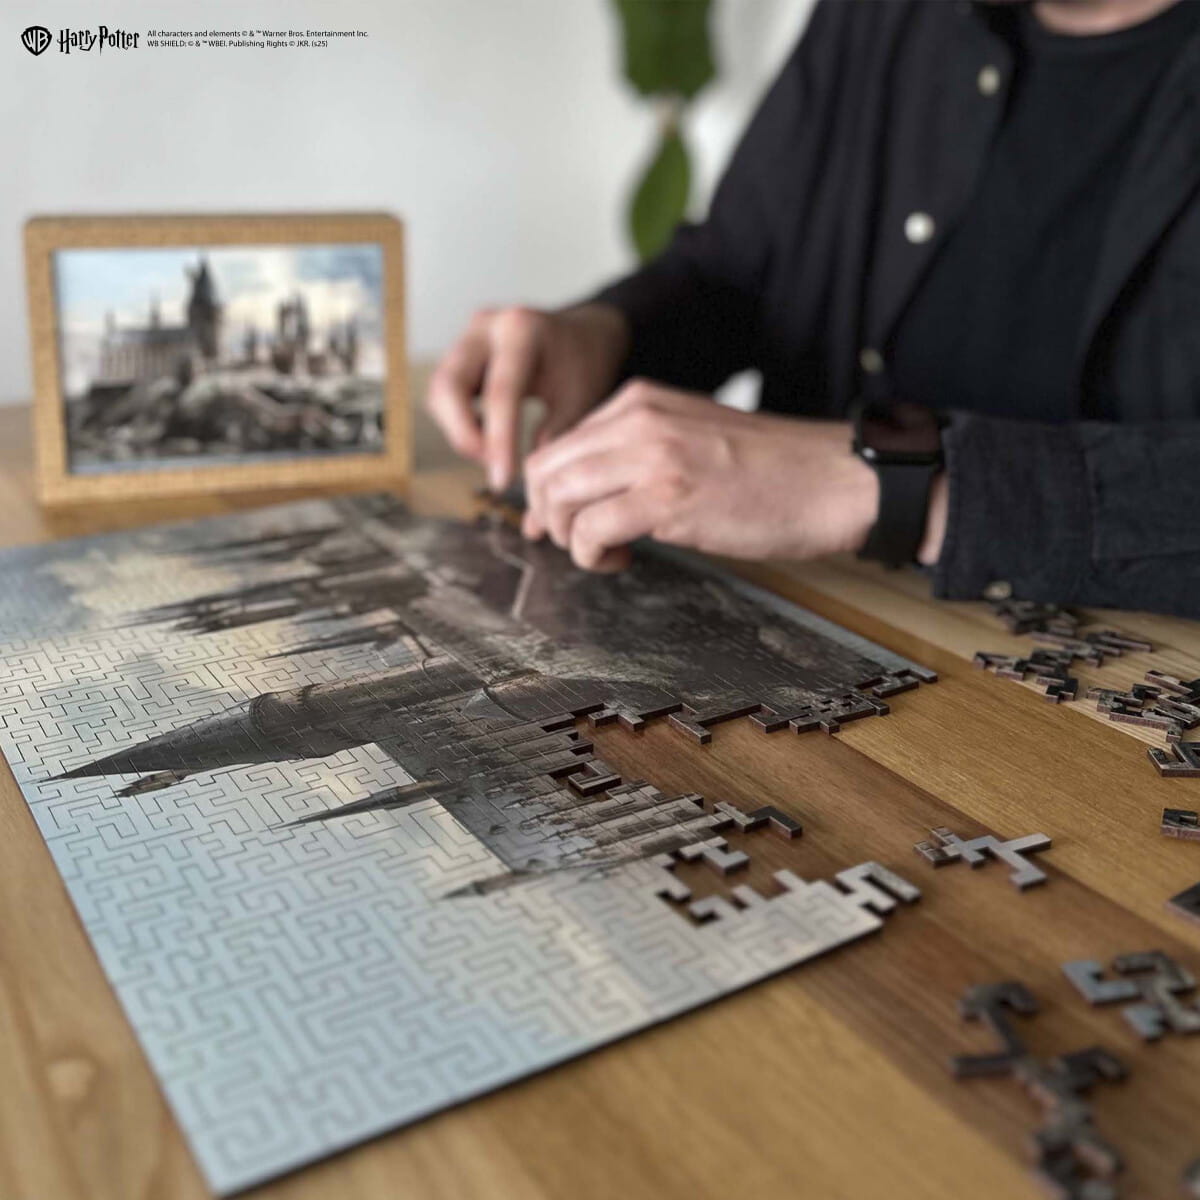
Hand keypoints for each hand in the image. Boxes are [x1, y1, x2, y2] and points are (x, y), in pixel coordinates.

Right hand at [425, 302, 629, 490]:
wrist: (585, 334)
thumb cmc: (585, 367)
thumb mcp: (580, 403)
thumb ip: (556, 450)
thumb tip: (536, 521)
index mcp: (522, 330)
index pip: (500, 392)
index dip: (498, 443)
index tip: (504, 483)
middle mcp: (486, 326)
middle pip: (449, 385)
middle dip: (464, 435)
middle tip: (492, 467)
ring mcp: (468, 337)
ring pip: (440, 392)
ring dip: (460, 431)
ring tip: (494, 453)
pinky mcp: (460, 353)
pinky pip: (445, 393)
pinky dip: (461, 421)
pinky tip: (490, 436)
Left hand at [521, 380, 882, 570]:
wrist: (833, 482)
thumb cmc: (771, 472)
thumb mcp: (691, 438)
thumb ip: (637, 452)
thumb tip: (587, 492)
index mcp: (640, 401)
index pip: (560, 444)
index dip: (548, 494)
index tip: (559, 525)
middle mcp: (637, 419)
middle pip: (546, 471)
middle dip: (550, 517)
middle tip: (580, 544)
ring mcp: (651, 456)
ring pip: (559, 498)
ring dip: (570, 538)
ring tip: (606, 552)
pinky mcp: (667, 498)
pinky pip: (589, 531)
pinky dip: (591, 555)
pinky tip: (622, 559)